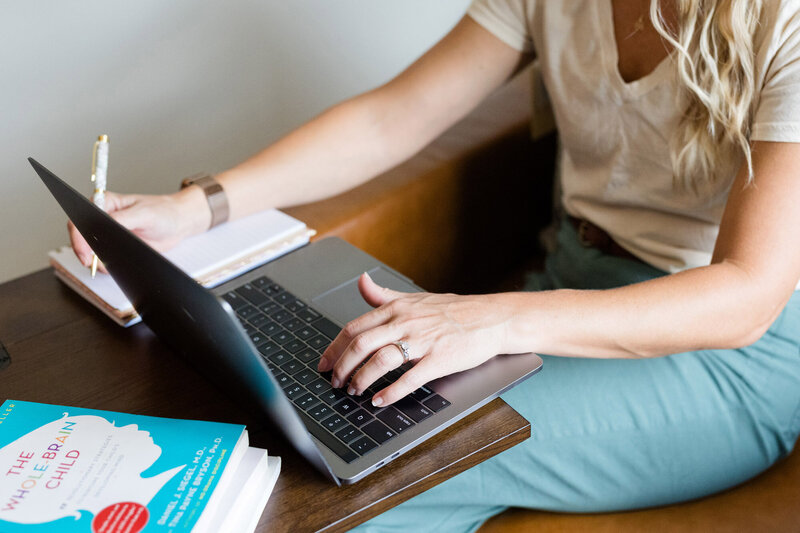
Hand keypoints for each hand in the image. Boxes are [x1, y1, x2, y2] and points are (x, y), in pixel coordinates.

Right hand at [68, 188, 210, 271]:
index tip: (84, 252)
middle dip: (85, 252)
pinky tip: (115, 264)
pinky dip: (107, 264)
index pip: (81, 219)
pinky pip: (105, 258)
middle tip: (92, 263)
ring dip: (96, 260)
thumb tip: (103, 228)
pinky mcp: (117, 246)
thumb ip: (121, 220)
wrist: (178, 224)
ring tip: (109, 263)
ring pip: (91, 250)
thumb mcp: (143, 214)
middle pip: (82, 237)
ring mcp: (109, 233)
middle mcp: (104, 218)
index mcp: (105, 203)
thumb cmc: (163, 212)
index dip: (79, 237)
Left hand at [317, 273, 511, 406]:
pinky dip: (390, 392)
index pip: (354, 327)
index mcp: (397, 308)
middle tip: (335, 382)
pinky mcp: (439, 359)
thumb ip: (384, 294)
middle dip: (342, 367)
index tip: (324, 363)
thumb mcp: (415, 297)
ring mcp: (423, 340)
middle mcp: (405, 321)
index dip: (334, 348)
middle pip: (361, 344)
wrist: (492, 318)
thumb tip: (361, 281)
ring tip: (354, 391)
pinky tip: (379, 400)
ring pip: (381, 359)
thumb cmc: (453, 310)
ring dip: (361, 379)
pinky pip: (409, 378)